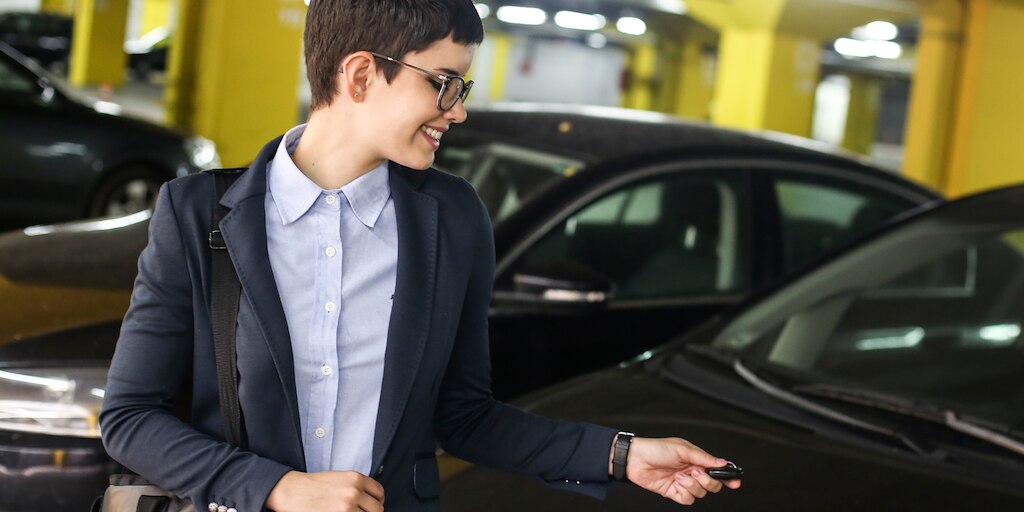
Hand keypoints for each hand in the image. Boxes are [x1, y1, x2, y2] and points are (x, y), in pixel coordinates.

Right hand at [266, 470, 384, 511]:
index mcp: (356, 478)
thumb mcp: (340, 478)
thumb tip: (371, 500)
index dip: (377, 501)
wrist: (294, 491)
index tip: (373, 506)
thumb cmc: (314, 485)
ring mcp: (348, 506)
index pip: (379, 493)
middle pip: (377, 509)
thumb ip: (357, 486)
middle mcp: (354, 492)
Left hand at [612, 437, 740, 505]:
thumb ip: (704, 458)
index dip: (728, 477)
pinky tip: (675, 484)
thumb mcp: (683, 449)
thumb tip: (722, 462)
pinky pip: (688, 499)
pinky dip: (684, 493)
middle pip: (712, 485)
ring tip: (679, 476)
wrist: (636, 459)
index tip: (735, 482)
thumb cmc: (656, 448)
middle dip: (706, 481)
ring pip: (700, 493)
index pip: (717, 469)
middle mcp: (692, 471)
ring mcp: (683, 483)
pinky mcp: (674, 492)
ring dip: (691, 485)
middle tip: (694, 472)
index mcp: (696, 459)